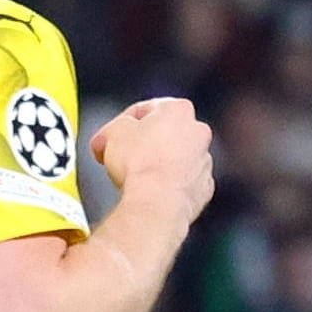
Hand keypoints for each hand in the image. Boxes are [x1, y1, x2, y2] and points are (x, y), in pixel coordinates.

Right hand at [91, 98, 215, 216]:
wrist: (157, 202)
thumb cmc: (138, 164)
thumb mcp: (112, 132)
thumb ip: (114, 127)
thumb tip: (110, 136)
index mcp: (178, 109)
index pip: (144, 110)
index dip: (120, 125)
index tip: (108, 139)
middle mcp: (198, 131)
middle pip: (164, 133)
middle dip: (143, 143)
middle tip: (121, 157)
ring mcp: (203, 160)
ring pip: (176, 158)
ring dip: (157, 164)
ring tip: (135, 178)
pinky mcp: (203, 187)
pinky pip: (182, 182)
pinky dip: (167, 185)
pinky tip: (150, 192)